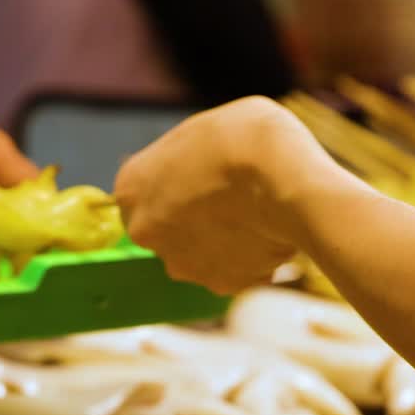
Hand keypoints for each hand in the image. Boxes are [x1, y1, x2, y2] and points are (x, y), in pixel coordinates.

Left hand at [115, 96, 329, 294]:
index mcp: (130, 188)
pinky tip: (270, 231)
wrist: (284, 177)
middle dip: (194, 218)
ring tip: (257, 212)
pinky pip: (235, 270)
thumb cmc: (243, 138)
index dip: (173, 183)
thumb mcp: (202, 129)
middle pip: (168, 229)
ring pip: (201, 253)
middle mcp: (147, 234)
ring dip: (223, 239)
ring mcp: (183, 265)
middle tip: (231, 195)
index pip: (141, 192)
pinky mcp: (222, 285)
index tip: (200, 175)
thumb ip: (185, 161)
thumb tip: (195, 172)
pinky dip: (250, 257)